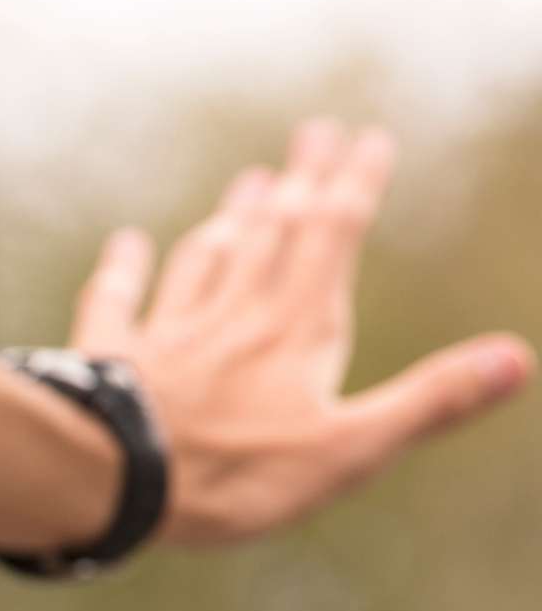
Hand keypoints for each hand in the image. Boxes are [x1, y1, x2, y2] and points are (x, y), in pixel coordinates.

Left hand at [70, 120, 532, 544]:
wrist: (109, 479)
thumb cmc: (232, 474)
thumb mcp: (348, 449)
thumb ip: (428, 402)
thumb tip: (517, 359)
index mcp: (298, 329)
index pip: (334, 236)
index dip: (354, 185)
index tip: (368, 137)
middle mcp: (234, 314)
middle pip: (273, 232)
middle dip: (300, 180)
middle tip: (314, 130)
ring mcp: (168, 332)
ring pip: (205, 259)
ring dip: (230, 219)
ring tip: (247, 182)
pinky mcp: (110, 356)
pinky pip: (118, 300)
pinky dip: (126, 267)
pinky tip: (127, 242)